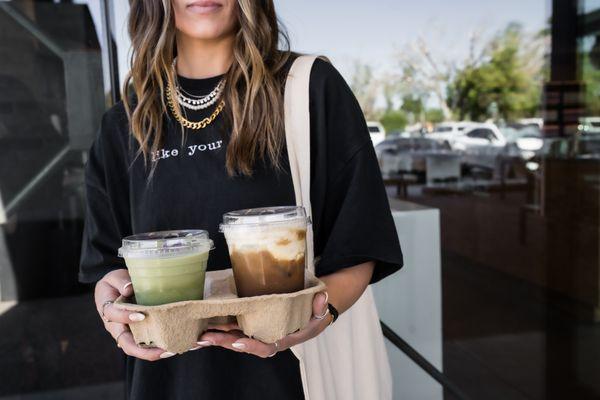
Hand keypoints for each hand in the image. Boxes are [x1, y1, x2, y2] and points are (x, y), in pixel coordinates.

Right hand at [95, 269, 173, 360]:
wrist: (115, 289)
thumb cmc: (114, 284)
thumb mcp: (113, 277)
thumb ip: (120, 281)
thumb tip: (129, 288)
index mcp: (109, 312)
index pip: (114, 316)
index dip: (126, 317)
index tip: (141, 315)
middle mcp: (118, 327)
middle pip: (127, 344)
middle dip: (144, 351)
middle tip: (163, 350)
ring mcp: (130, 332)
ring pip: (139, 348)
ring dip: (155, 352)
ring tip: (173, 350)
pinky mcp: (141, 331)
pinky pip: (148, 343)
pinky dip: (161, 346)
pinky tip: (176, 344)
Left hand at [196, 292, 331, 357]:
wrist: (312, 310)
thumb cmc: (315, 311)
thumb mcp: (321, 308)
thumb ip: (321, 306)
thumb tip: (321, 299)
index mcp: (285, 336)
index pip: (267, 345)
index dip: (252, 345)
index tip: (238, 341)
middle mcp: (269, 338)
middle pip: (245, 344)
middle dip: (224, 342)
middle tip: (206, 337)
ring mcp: (259, 332)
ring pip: (236, 338)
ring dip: (218, 337)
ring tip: (200, 334)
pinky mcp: (253, 325)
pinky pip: (236, 330)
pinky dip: (221, 330)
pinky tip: (206, 327)